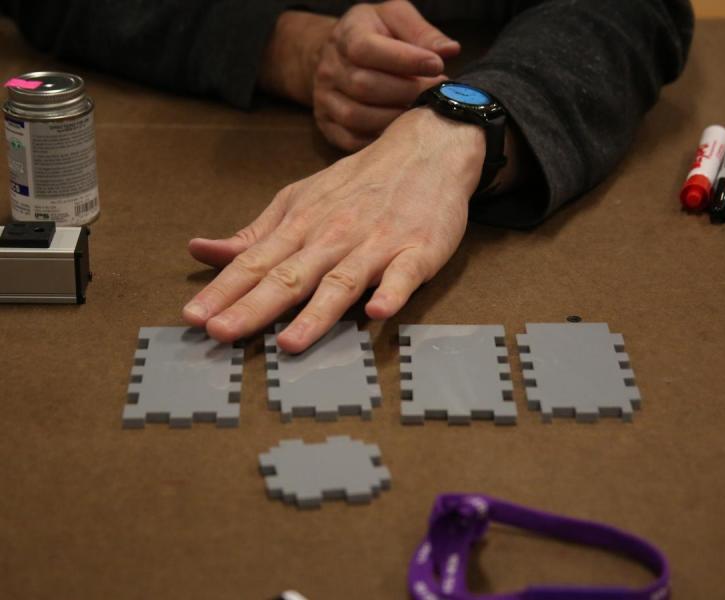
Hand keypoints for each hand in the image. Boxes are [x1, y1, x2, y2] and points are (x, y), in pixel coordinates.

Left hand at [182, 108, 484, 351]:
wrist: (426, 150)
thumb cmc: (358, 182)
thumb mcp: (298, 199)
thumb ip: (255, 234)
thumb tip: (201, 251)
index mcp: (302, 225)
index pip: (254, 262)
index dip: (223, 290)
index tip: (193, 316)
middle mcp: (333, 236)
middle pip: (289, 276)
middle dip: (253, 306)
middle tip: (220, 332)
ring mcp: (376, 244)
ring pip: (341, 282)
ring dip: (315, 313)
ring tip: (289, 341)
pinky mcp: (417, 251)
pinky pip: (403, 275)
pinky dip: (391, 293)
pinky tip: (377, 312)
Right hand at [312, 1, 459, 150]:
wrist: (339, 56)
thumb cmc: (376, 35)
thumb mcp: (396, 19)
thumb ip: (422, 32)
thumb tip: (449, 50)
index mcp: (347, 35)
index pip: (366, 49)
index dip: (404, 60)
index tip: (437, 65)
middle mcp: (329, 68)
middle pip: (365, 86)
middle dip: (407, 92)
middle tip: (434, 93)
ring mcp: (325, 99)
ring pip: (358, 117)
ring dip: (395, 119)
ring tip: (420, 112)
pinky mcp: (328, 125)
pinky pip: (352, 140)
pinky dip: (380, 140)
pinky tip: (401, 130)